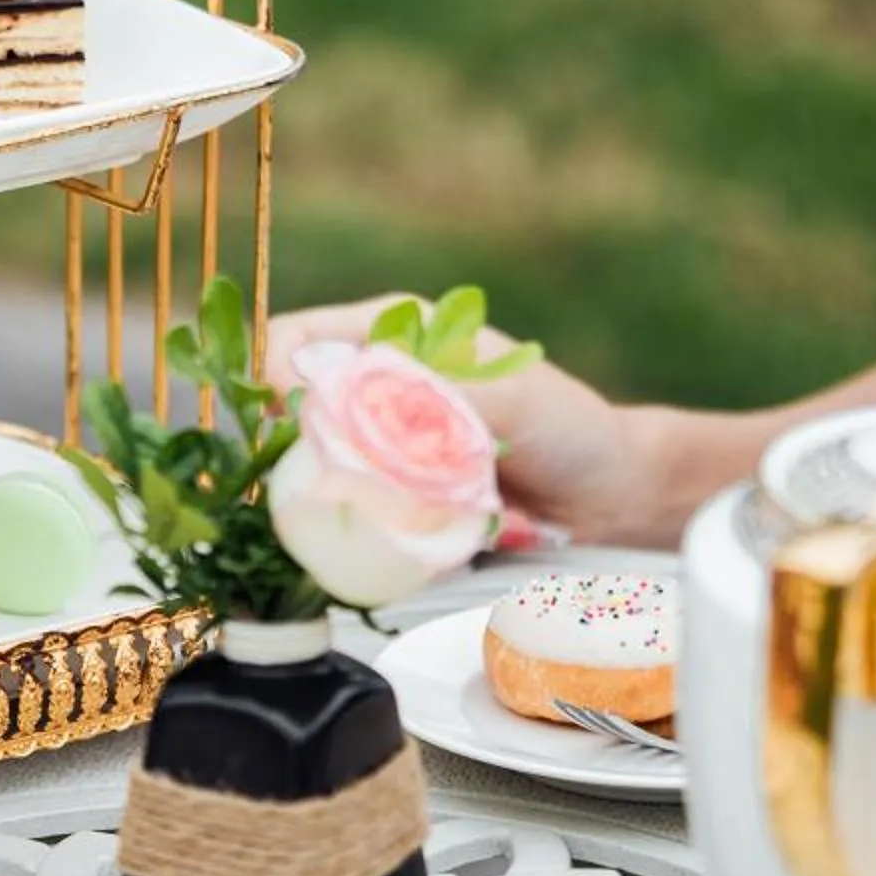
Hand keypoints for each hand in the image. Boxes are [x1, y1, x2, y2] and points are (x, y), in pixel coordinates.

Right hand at [267, 295, 671, 547]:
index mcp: (390, 331)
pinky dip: (354, 533)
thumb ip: (431, 396)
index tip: (278, 429)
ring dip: (322, 500)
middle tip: (318, 489)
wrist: (607, 498)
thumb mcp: (508, 398)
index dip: (268, 380)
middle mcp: (371, 384)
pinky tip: (382, 544)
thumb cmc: (567, 427)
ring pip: (310, 471)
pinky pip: (346, 516)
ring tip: (360, 518)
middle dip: (288, 454)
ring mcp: (376, 445)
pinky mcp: (387, 499)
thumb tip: (350, 396)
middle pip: (286, 411)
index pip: (293, 341)